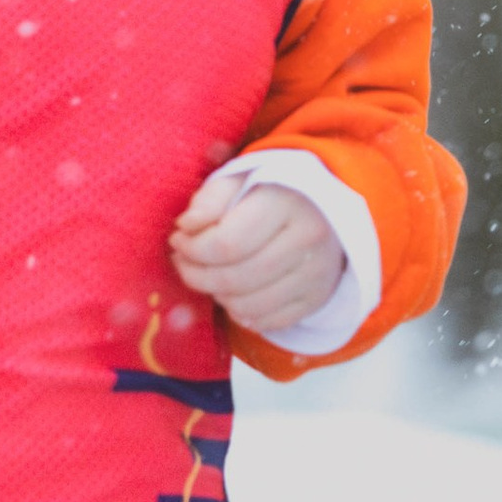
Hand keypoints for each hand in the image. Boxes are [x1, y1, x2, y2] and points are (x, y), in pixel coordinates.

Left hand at [169, 162, 347, 342]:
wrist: (323, 208)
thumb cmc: (270, 191)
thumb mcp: (239, 179)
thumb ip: (210, 199)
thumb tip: (186, 226)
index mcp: (287, 203)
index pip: (227, 243)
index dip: (192, 248)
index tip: (177, 240)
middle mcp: (308, 240)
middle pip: (234, 279)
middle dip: (195, 275)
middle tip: (183, 262)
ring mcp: (316, 274)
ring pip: (247, 305)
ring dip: (216, 295)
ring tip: (208, 274)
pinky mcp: (317, 299)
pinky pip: (266, 322)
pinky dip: (241, 312)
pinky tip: (233, 291)